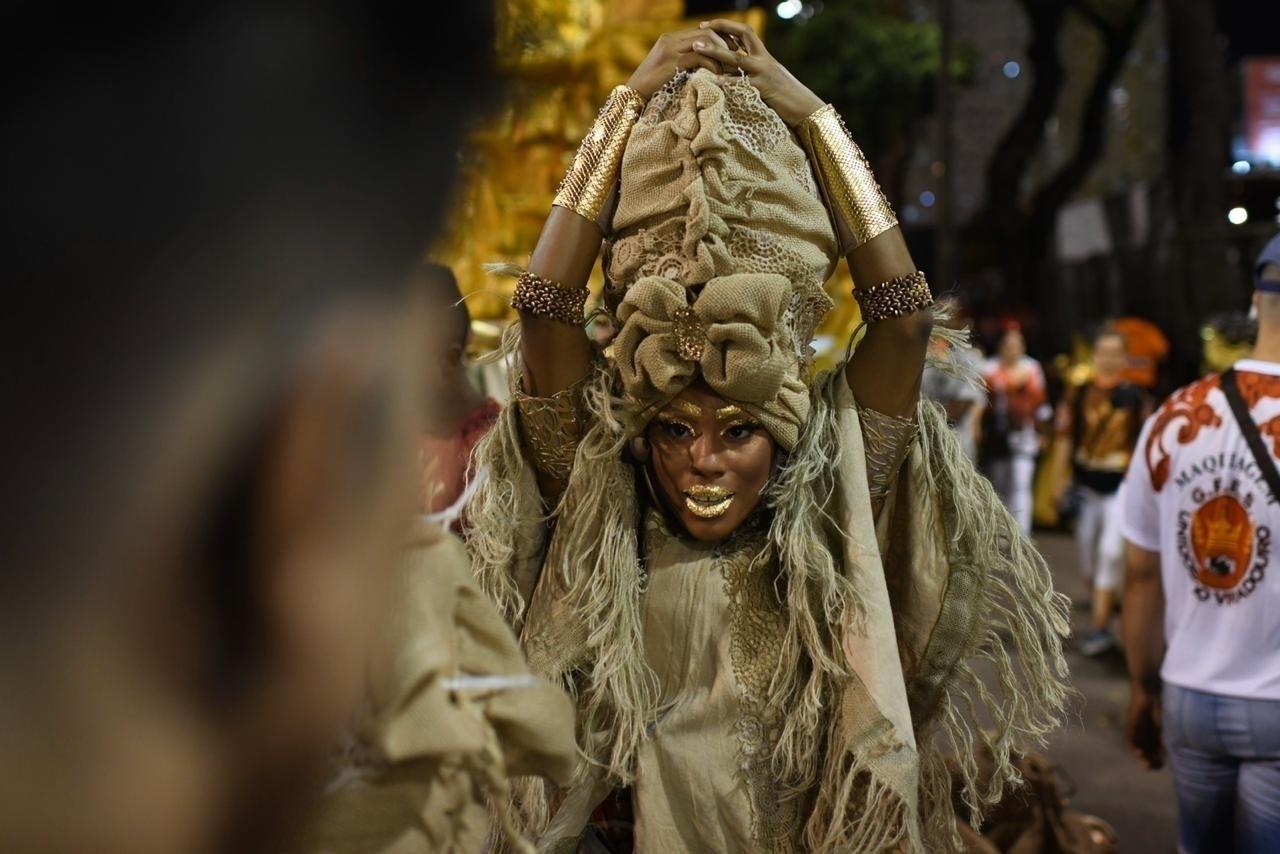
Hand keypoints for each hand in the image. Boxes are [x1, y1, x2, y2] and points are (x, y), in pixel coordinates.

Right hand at [627, 28, 730, 99]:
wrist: (632, 96)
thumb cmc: (651, 87)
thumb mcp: (670, 70)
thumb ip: (684, 62)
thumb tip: (705, 63)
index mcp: (670, 39)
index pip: (701, 30)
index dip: (720, 37)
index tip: (732, 48)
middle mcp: (670, 39)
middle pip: (706, 32)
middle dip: (724, 43)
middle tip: (735, 56)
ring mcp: (670, 49)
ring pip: (704, 42)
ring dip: (720, 53)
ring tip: (728, 66)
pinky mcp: (671, 62)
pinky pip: (698, 57)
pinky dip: (712, 64)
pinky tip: (718, 74)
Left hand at [691, 19, 824, 126]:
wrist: (806, 109)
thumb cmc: (786, 98)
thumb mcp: (768, 80)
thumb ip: (751, 74)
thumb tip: (730, 74)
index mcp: (765, 56)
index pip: (745, 32)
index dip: (727, 26)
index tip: (707, 25)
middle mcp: (764, 59)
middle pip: (743, 34)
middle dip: (721, 28)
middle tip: (700, 27)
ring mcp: (764, 73)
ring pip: (736, 57)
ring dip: (715, 51)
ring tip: (697, 47)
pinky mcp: (764, 89)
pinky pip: (741, 84)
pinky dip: (726, 83)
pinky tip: (712, 81)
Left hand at [1125, 687, 1163, 769]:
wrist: (1150, 687)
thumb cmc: (1163, 702)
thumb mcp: (1167, 723)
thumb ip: (1169, 735)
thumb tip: (1177, 751)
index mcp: (1155, 732)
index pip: (1154, 751)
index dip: (1157, 760)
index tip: (1162, 766)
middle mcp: (1145, 732)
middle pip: (1144, 750)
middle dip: (1148, 760)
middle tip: (1151, 768)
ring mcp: (1137, 727)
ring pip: (1136, 746)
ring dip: (1140, 756)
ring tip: (1145, 763)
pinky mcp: (1131, 723)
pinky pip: (1130, 737)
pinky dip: (1133, 746)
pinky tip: (1138, 752)